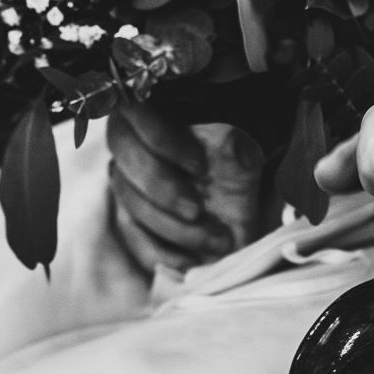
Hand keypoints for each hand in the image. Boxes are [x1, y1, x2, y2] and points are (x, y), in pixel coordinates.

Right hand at [105, 105, 263, 273]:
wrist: (247, 183)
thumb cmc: (241, 151)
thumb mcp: (247, 141)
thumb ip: (237, 141)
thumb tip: (232, 145)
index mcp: (154, 109)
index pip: (138, 113)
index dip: (162, 140)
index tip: (200, 166)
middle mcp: (130, 142)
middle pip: (125, 165)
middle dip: (162, 191)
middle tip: (196, 211)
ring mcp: (126, 181)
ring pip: (130, 206)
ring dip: (171, 229)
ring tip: (216, 243)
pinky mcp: (132, 215)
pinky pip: (133, 237)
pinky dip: (160, 253)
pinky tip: (189, 263)